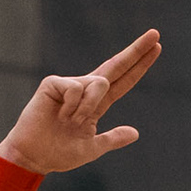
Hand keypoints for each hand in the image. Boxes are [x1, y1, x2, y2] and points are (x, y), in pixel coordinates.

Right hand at [0, 30, 161, 173]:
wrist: (34, 156)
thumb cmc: (59, 153)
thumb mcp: (92, 148)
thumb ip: (112, 139)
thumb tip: (136, 133)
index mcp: (96, 104)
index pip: (123, 81)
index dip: (139, 66)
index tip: (156, 49)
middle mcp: (85, 89)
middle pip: (116, 66)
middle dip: (136, 51)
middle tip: (155, 34)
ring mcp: (70, 85)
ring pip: (99, 84)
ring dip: (88, 108)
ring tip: (70, 122)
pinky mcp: (54, 83)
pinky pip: (78, 88)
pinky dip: (73, 106)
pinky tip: (59, 115)